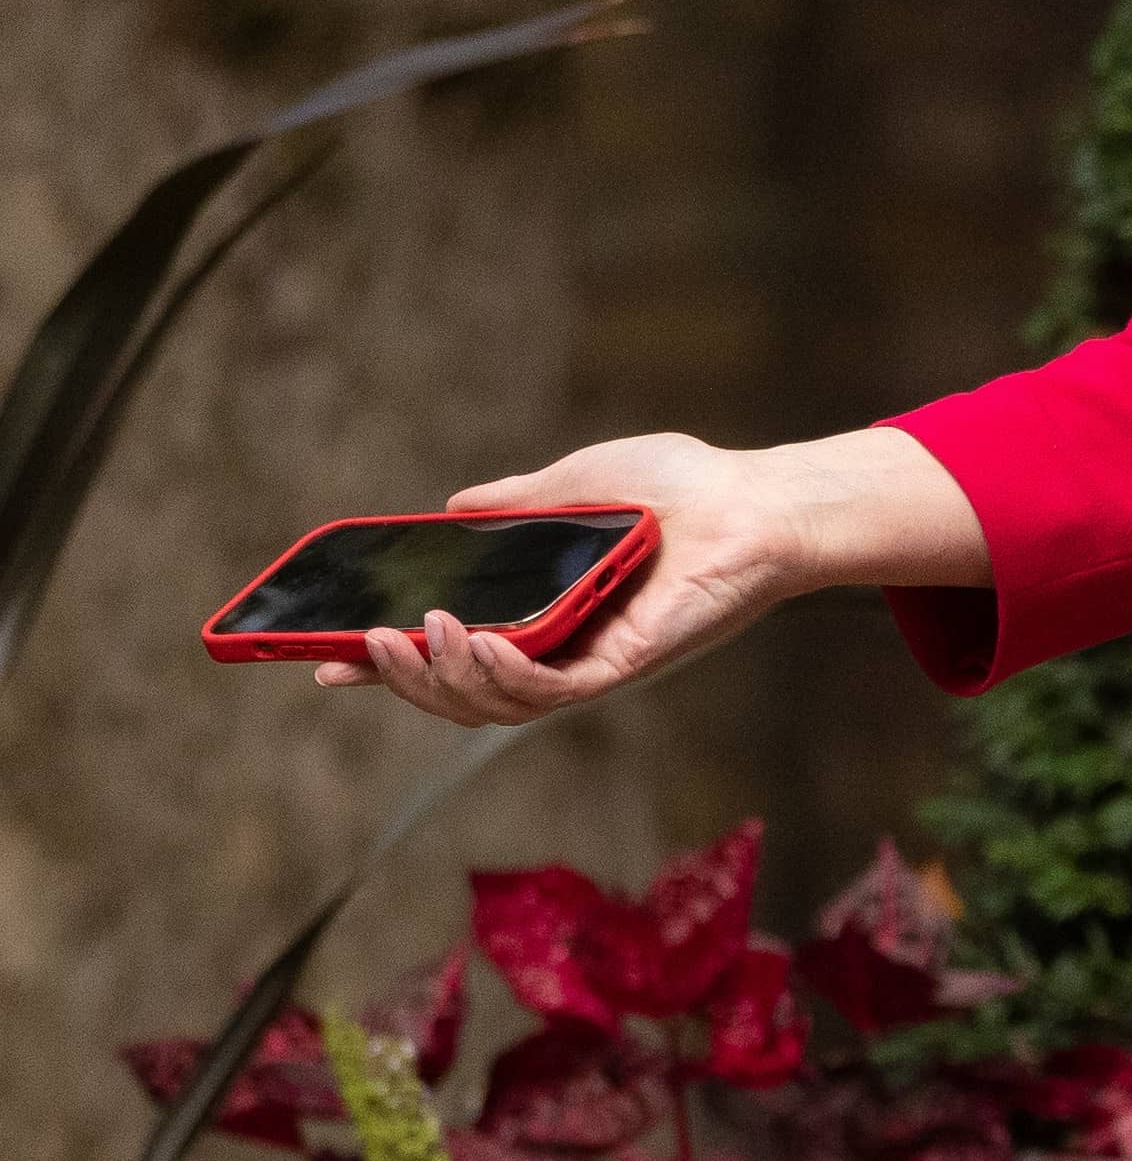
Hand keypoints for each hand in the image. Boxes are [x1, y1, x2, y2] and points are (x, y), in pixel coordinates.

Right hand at [316, 432, 808, 726]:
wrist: (757, 498)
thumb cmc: (683, 487)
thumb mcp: (580, 481)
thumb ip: (516, 504)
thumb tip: (452, 510)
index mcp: (543, 612)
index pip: (450, 649)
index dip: (384, 663)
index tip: (321, 659)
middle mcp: (562, 648)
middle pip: (460, 691)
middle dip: (399, 679)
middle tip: (356, 649)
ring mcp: (591, 661)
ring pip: (494, 703)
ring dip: (437, 678)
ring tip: (405, 638)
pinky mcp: (624, 663)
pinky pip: (550, 690)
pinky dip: (501, 675)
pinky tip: (471, 644)